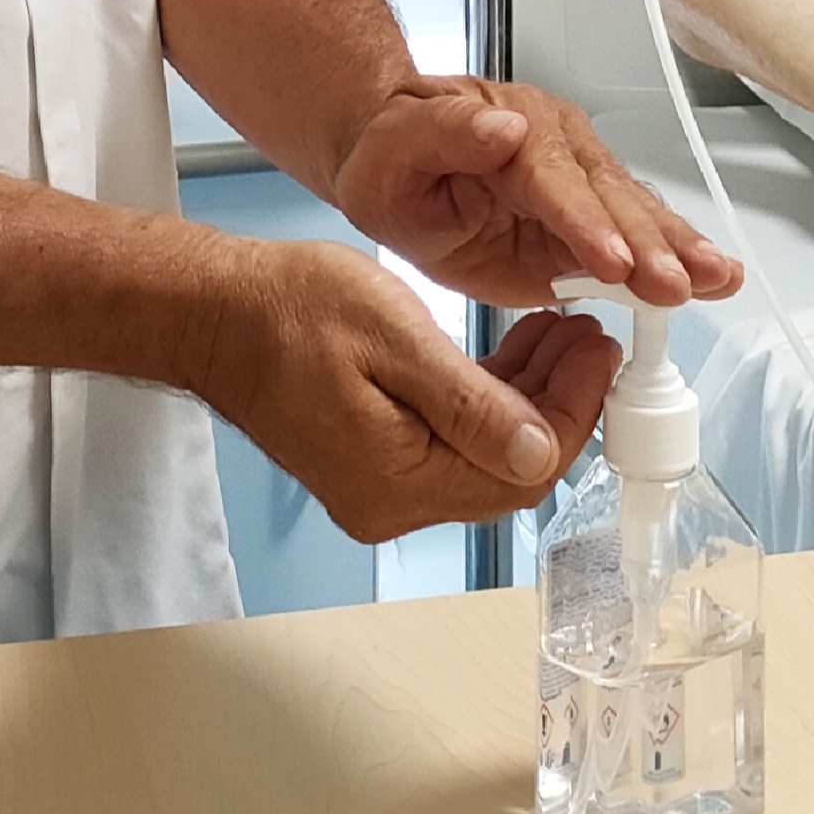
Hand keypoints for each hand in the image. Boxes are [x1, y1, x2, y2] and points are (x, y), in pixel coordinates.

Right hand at [194, 242, 619, 543]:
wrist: (213, 314)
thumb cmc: (286, 310)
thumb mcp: (394, 337)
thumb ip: (472, 403)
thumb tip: (542, 451)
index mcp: (396, 481)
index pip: (522, 470)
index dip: (576, 411)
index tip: (600, 351)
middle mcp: (391, 503)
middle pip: (510, 472)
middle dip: (562, 404)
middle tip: (588, 336)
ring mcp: (381, 488)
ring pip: (486, 458)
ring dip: (531, 400)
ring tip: (559, 333)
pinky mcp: (373, 463)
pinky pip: (453, 446)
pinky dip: (492, 403)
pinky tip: (511, 355)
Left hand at [328, 76, 742, 312]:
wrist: (397, 160)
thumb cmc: (393, 156)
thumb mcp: (395, 146)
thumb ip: (443, 134)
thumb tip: (502, 129)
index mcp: (515, 128)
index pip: (554, 180)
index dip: (586, 222)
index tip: (615, 260)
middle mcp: (561, 147)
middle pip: (609, 197)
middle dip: (647, 243)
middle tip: (681, 284)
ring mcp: (581, 182)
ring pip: (635, 215)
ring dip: (677, 249)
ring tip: (720, 279)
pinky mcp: (588, 221)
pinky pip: (635, 237)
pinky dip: (675, 257)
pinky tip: (714, 279)